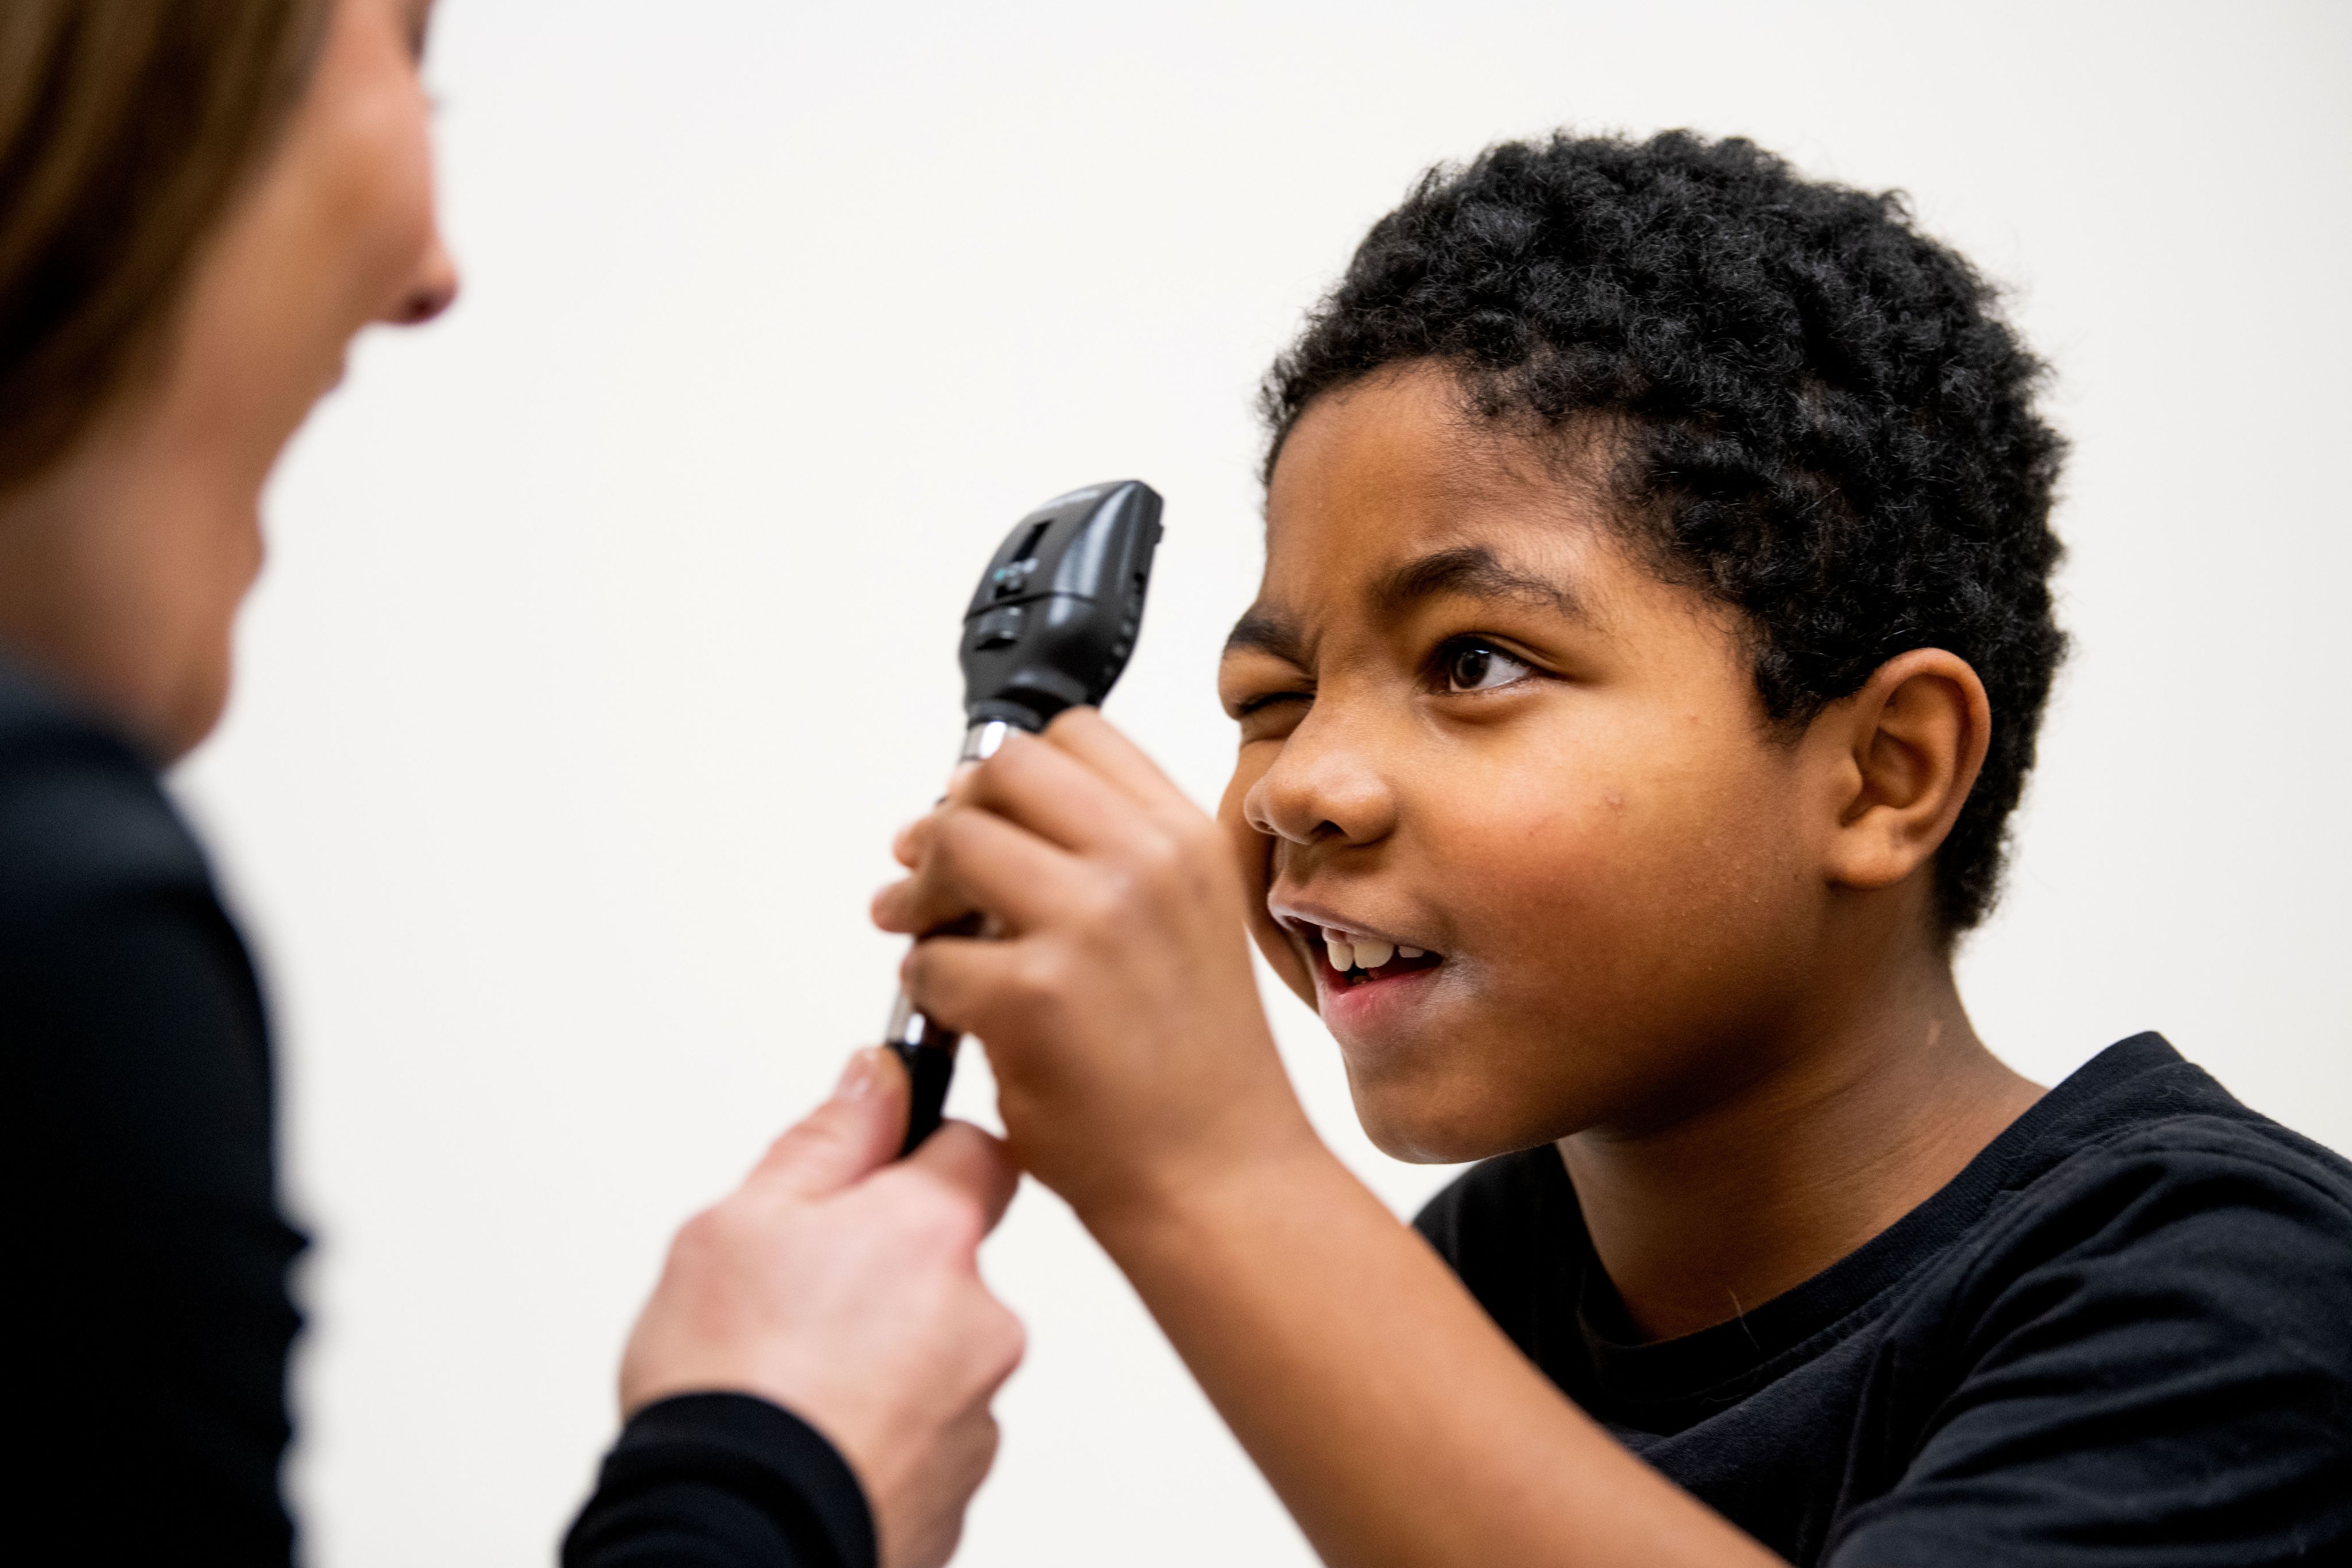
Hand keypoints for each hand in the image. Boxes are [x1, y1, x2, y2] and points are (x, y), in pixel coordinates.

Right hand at [620, 1049, 1023, 1567]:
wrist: (730, 1537)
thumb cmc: (727, 1386)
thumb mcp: (741, 1221)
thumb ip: (828, 1138)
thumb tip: (878, 1075)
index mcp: (931, 1235)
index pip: (977, 1151)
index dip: (926, 1151)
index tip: (878, 1169)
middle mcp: (980, 1320)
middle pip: (948, 1264)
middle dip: (885, 1272)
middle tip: (794, 1302)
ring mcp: (974, 1415)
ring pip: (934, 1355)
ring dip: (882, 1359)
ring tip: (791, 1386)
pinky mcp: (957, 1494)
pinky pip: (924, 1437)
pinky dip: (880, 1434)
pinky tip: (814, 1441)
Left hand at [872, 708, 1318, 1229]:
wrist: (1220, 1175)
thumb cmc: (1195, 1069)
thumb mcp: (1186, 924)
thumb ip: (1113, 860)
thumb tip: (989, 816)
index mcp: (1184, 839)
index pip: (1072, 735)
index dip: (1011, 772)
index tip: (988, 815)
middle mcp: (1144, 864)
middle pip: (1001, 771)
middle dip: (952, 817)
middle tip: (929, 868)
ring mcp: (1088, 924)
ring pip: (952, 845)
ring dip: (918, 893)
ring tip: (921, 935)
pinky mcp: (1031, 996)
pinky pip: (929, 959)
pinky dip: (925, 985)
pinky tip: (955, 1012)